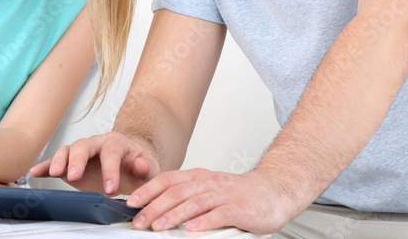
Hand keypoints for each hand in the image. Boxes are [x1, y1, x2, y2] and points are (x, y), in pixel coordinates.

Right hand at [28, 131, 158, 195]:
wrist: (128, 163)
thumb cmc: (137, 166)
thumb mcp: (148, 167)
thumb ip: (146, 167)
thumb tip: (141, 164)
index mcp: (116, 143)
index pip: (111, 152)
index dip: (110, 169)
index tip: (110, 188)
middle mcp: (96, 143)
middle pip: (84, 146)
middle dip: (78, 160)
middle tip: (75, 177)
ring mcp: (81, 152)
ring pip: (67, 150)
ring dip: (59, 161)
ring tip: (54, 173)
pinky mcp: (70, 163)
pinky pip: (54, 161)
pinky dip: (44, 166)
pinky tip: (35, 172)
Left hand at [125, 167, 303, 233]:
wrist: (275, 191)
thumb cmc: (241, 194)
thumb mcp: (210, 191)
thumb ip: (189, 198)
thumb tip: (160, 212)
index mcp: (200, 177)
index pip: (168, 180)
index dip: (148, 190)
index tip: (132, 202)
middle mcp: (210, 183)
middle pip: (176, 193)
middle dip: (154, 207)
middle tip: (138, 221)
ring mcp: (225, 195)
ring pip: (194, 203)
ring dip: (174, 216)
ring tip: (158, 226)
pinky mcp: (240, 209)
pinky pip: (219, 215)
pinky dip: (204, 222)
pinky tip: (192, 230)